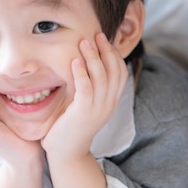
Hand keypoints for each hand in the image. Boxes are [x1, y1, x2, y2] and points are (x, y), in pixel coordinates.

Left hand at [41, 33, 127, 160]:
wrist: (66, 153)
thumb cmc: (72, 125)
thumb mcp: (87, 103)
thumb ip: (91, 86)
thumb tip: (86, 62)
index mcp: (112, 100)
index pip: (121, 72)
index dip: (114, 54)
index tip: (104, 39)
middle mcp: (109, 103)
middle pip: (114, 71)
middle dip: (106, 50)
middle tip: (96, 34)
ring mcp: (98, 109)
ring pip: (101, 77)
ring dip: (93, 57)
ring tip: (84, 41)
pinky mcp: (83, 113)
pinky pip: (86, 89)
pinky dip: (81, 73)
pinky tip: (75, 61)